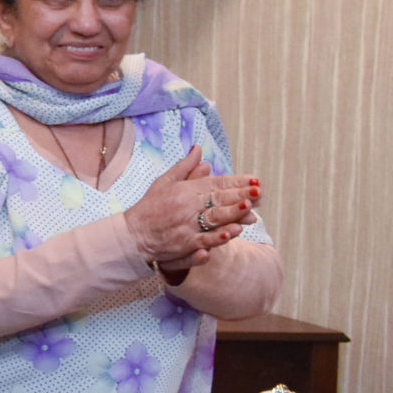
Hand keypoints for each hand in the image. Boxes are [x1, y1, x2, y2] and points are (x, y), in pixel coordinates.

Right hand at [124, 146, 259, 268]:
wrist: (133, 234)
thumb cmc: (150, 207)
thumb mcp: (165, 182)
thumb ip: (185, 167)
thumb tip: (199, 149)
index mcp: (184, 190)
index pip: (214, 183)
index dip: (235, 181)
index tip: (254, 180)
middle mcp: (186, 206)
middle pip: (217, 200)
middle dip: (240, 195)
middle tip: (259, 192)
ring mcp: (186, 225)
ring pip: (214, 218)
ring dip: (232, 213)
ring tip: (249, 207)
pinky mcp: (184, 243)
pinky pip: (203, 239)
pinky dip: (217, 236)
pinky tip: (232, 232)